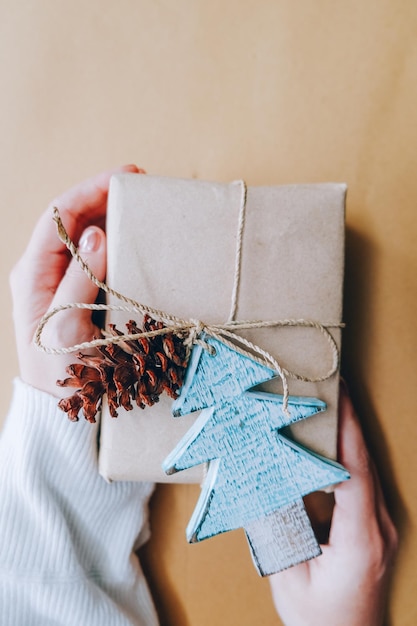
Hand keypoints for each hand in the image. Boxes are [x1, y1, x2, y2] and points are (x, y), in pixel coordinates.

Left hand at [10, 164, 142, 396]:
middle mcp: (44, 268)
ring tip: (141, 202)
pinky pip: (96, 255)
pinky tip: (135, 234)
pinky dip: (116, 238)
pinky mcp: (79, 289)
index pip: (58, 216)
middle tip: (139, 183)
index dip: (89, 191)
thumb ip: (78, 280)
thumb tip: (97, 233)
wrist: (59, 403)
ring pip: (85, 232)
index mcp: (33, 271)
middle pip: (71, 218)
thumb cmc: (58, 371)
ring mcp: (62, 278)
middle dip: (103, 195)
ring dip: (111, 213)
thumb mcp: (65, 328)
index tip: (122, 177)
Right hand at [269, 384, 397, 625]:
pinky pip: (363, 483)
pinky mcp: (374, 528)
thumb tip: (260, 483)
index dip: (347, 432)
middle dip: (350, 421)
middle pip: (366, 463)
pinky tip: (331, 441)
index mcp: (361, 540)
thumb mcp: (290, 580)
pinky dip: (348, 456)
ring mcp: (382, 527)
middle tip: (331, 384)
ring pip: (368, 469)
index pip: (356, 473)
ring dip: (350, 435)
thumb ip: (276, 530)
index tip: (338, 396)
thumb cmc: (320, 622)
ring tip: (330, 402)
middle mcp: (380, 528)